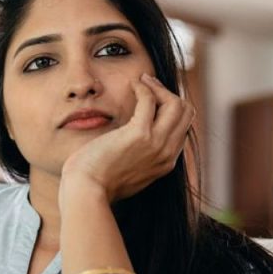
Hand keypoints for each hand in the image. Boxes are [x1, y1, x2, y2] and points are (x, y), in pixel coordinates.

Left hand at [60, 73, 194, 203]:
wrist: (86, 191)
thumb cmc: (97, 182)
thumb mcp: (127, 173)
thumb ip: (138, 159)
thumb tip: (133, 145)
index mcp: (165, 163)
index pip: (182, 128)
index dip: (170, 110)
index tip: (154, 99)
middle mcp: (167, 154)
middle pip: (185, 113)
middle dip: (169, 95)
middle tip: (150, 85)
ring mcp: (156, 144)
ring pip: (176, 104)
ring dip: (159, 88)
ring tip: (142, 82)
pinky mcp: (140, 134)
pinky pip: (150, 100)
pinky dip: (143, 88)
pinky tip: (133, 84)